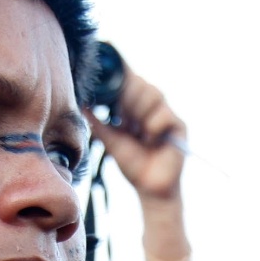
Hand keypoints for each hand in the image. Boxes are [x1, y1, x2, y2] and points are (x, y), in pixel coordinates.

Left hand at [87, 70, 187, 201]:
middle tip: (123, 116)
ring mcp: (164, 114)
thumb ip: (97, 123)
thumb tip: (81, 105)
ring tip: (137, 129)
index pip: (128, 80)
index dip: (121, 74)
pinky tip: (150, 140)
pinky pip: (164, 113)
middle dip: (128, 96)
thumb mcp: (110, 141)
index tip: (108, 73)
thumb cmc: (132, 164)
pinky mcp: (178, 125)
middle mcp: (149, 107)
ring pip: (153, 92)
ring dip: (141, 110)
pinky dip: (153, 126)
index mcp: (133, 106)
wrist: (150, 187)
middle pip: (140, 82)